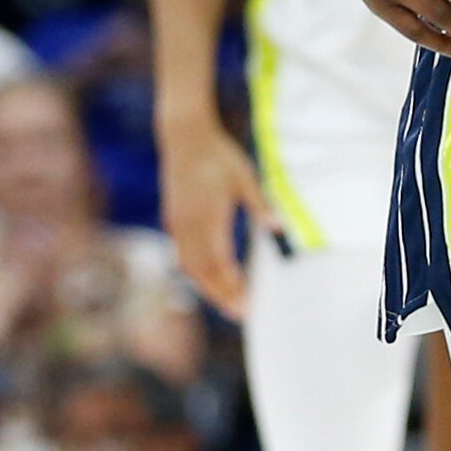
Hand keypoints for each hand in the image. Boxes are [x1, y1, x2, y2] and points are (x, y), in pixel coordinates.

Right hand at [158, 103, 267, 315]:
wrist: (184, 136)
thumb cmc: (218, 155)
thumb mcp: (245, 177)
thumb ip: (260, 204)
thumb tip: (278, 229)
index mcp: (208, 215)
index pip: (219, 262)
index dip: (232, 286)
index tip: (246, 303)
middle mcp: (188, 224)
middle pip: (201, 271)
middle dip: (220, 295)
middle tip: (240, 314)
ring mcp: (177, 223)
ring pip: (189, 265)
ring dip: (206, 286)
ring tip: (226, 302)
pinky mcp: (172, 219)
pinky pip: (182, 254)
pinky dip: (196, 271)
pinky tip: (209, 278)